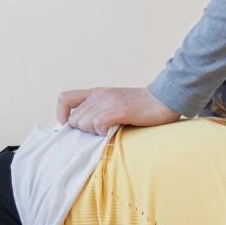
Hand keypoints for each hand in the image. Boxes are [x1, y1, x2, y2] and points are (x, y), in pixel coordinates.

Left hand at [57, 86, 179, 133]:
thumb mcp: (114, 103)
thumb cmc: (140, 107)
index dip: (63, 115)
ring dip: (93, 131)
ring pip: (83, 123)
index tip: (73, 126)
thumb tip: (82, 126)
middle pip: (74, 119)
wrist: (163, 100)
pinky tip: (112, 131)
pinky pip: (97, 124)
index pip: (64, 99)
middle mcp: (99, 95)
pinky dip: (102, 132)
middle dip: (83, 129)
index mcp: (96, 92)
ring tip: (108, 130)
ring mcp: (109, 102)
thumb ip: (98, 109)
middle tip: (99, 131)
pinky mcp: (119, 110)